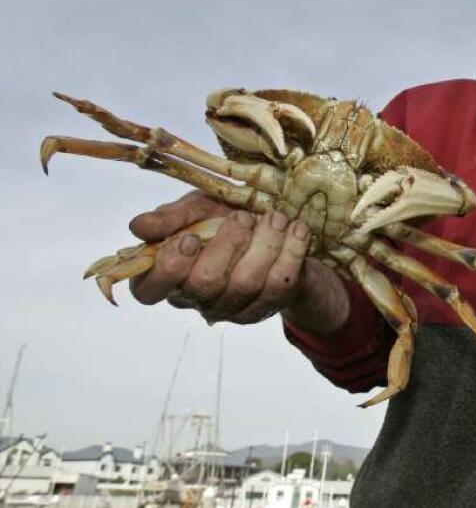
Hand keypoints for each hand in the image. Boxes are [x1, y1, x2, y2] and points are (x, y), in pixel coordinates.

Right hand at [127, 192, 348, 332]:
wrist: (276, 231)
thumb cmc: (224, 220)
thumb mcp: (196, 209)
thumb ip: (170, 218)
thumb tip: (138, 227)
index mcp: (169, 275)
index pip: (148, 290)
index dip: (168, 268)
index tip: (190, 238)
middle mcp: (197, 298)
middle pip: (205, 284)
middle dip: (227, 245)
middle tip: (242, 218)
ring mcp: (232, 308)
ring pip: (247, 283)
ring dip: (264, 243)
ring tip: (275, 218)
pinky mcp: (266, 307)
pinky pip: (280, 284)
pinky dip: (291, 252)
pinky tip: (296, 230)